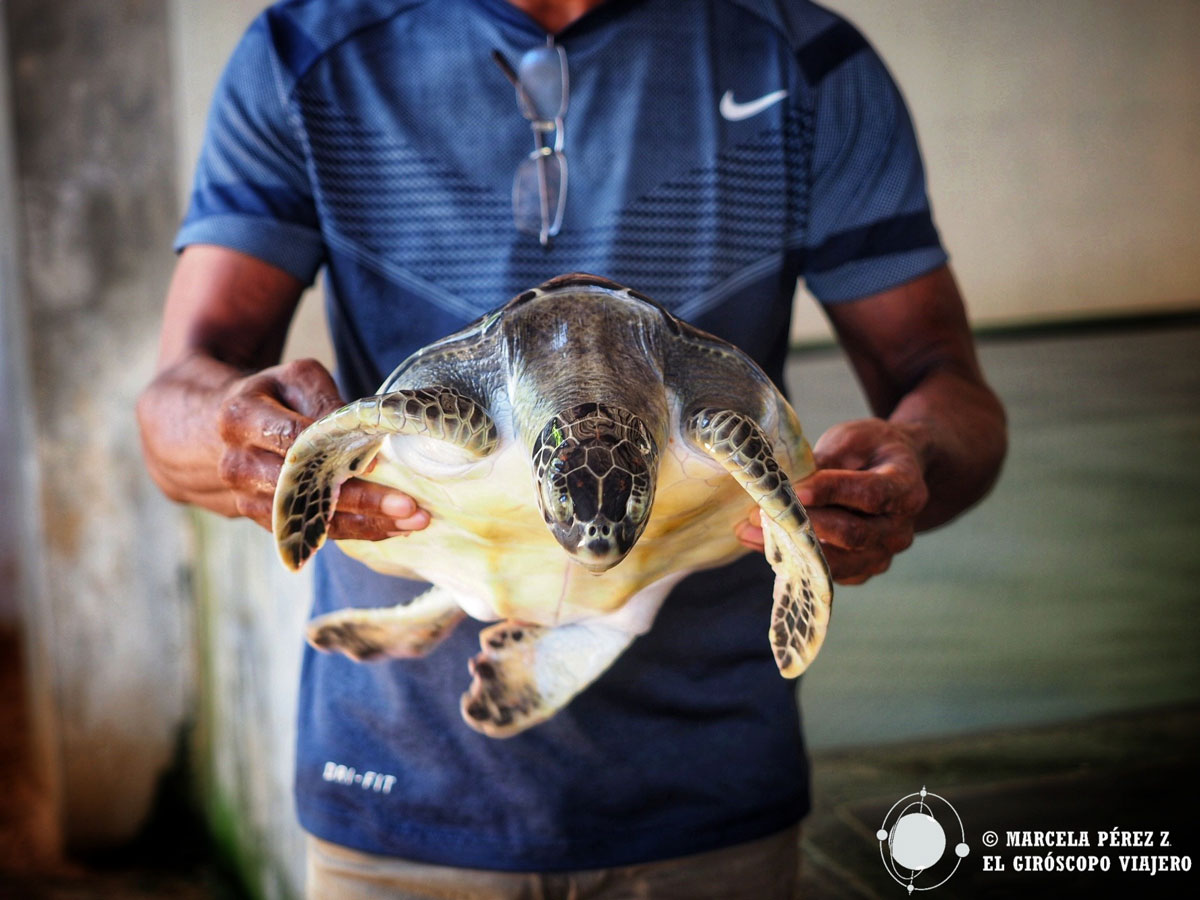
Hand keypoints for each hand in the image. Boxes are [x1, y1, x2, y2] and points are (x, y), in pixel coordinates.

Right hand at [215, 358, 428, 538]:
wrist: (217, 427)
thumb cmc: (271, 396)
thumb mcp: (294, 380)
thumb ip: (325, 400)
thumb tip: (363, 431)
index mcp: (242, 417)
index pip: (292, 440)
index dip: (334, 454)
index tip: (376, 464)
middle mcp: (239, 463)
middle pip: (305, 488)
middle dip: (360, 501)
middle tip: (409, 507)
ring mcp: (247, 496)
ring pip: (311, 518)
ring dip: (364, 525)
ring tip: (411, 522)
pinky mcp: (264, 518)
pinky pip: (311, 531)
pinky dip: (354, 532)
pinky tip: (391, 528)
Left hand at [736, 418, 927, 583]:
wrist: (892, 472)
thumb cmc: (869, 450)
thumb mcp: (852, 439)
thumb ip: (827, 460)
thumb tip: (789, 482)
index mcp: (906, 488)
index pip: (871, 494)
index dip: (833, 492)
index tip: (795, 488)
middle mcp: (900, 529)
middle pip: (853, 534)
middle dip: (804, 523)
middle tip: (761, 510)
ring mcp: (883, 555)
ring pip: (838, 561)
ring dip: (791, 547)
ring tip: (750, 530)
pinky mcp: (862, 570)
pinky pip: (827, 572)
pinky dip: (794, 559)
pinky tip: (762, 542)